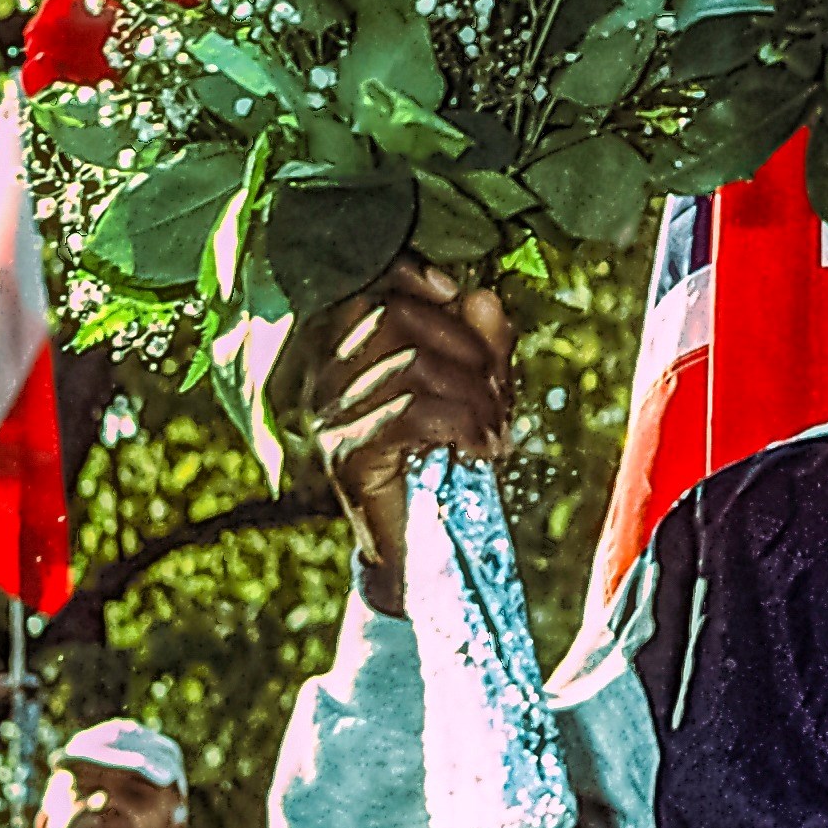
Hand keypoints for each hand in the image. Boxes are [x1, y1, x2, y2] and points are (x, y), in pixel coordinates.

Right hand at [299, 262, 514, 611]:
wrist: (420, 550)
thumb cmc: (446, 462)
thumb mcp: (477, 392)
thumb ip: (483, 343)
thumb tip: (481, 295)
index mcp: (349, 352)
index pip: (365, 287)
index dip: (411, 276)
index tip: (457, 294)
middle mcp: (327, 377)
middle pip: (395, 317)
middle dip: (466, 346)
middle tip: (500, 394)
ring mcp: (331, 416)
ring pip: (411, 364)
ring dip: (474, 394)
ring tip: (497, 430)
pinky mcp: (347, 454)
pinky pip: (412, 411)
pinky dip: (463, 424)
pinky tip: (483, 448)